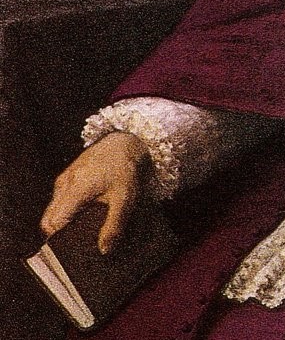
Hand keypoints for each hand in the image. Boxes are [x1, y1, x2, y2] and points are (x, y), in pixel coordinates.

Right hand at [41, 132, 151, 252]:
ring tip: (81, 232)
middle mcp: (64, 184)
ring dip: (63, 222)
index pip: (53, 224)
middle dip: (59, 235)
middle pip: (49, 220)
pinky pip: (60, 199)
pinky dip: (67, 210)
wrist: (126, 140)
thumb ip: (115, 225)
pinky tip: (83, 215)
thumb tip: (104, 250)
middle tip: (76, 245)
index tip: (70, 252)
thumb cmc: (125, 167)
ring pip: (53, 210)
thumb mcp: (125, 198)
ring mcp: (64, 179)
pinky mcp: (69, 176)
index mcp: (75, 189)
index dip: (57, 241)